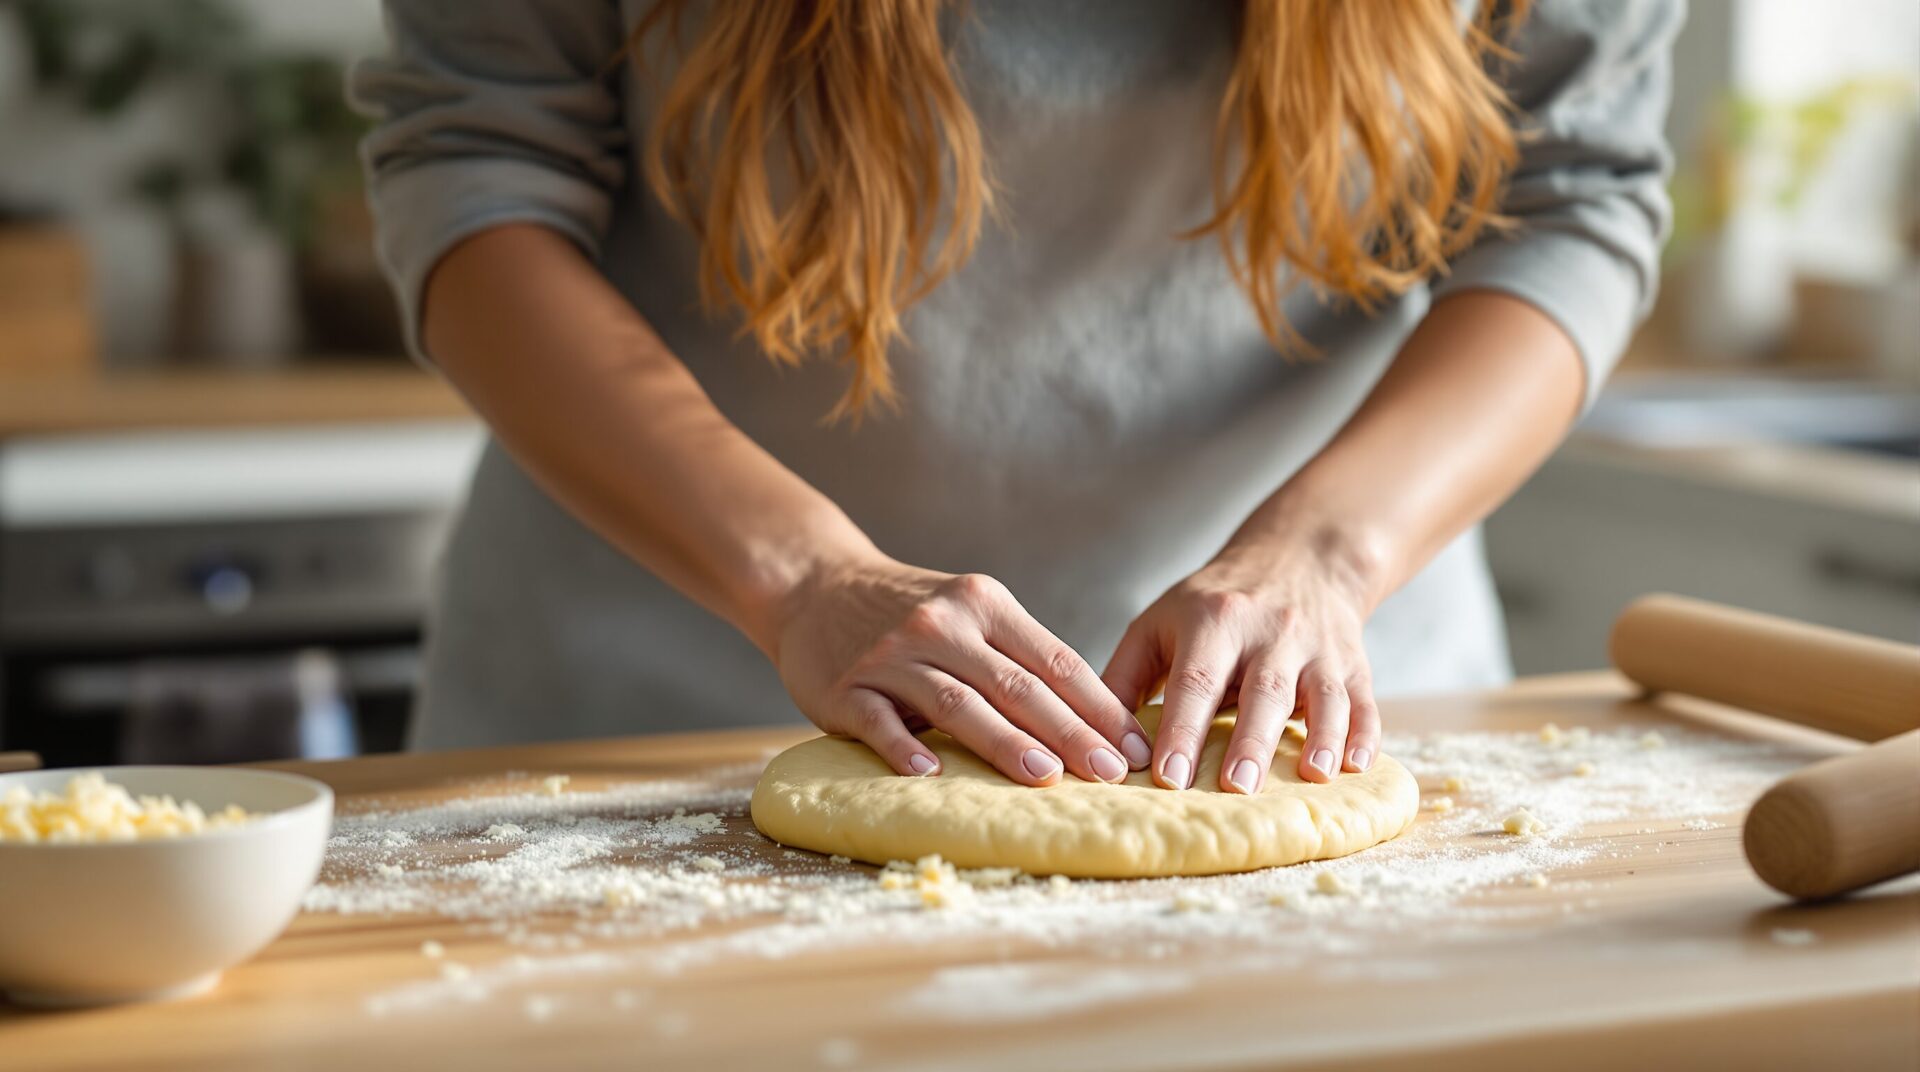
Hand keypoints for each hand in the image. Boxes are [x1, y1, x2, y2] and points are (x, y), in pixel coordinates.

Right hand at [771, 553, 1150, 785]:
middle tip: (1111, 774)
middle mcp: (943, 624)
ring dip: (1005, 742)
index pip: (1055, 661)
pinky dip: (905, 748)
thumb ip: (1018, 656)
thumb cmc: (909, 612)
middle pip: (1018, 686)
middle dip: (1072, 733)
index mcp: (985, 604)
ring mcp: (893, 656)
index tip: (1135, 747)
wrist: (814, 585)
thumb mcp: (969, 612)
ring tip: (1046, 777)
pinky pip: (881, 722)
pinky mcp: (847, 688)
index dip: (1100, 707)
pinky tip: (930, 775)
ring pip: (960, 703)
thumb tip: (1095, 722)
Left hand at [1101, 534, 1384, 792]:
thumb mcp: (1160, 622)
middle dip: (1250, 740)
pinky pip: (1365, 701)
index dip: (1181, 729)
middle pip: (1263, 689)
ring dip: (1320, 736)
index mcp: (1213, 620)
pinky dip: (1364, 735)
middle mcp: (1270, 630)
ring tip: (1311, 777)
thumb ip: (1125, 678)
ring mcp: (1317, 647)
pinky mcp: (1353, 664)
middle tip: (1236, 788)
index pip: (1195, 678)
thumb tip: (1095, 743)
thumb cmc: (1214, 604)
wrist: (1300, 557)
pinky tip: (1356, 768)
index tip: (1167, 777)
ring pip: (1322, 695)